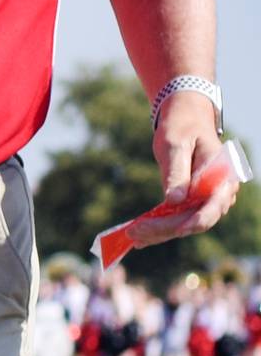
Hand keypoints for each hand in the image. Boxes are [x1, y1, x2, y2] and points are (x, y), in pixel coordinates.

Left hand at [127, 91, 236, 247]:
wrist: (185, 118)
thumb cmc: (182, 126)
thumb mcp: (176, 144)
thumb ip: (177, 171)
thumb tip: (175, 200)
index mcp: (223, 176)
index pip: (214, 206)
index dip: (197, 220)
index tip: (177, 229)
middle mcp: (219, 193)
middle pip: (195, 219)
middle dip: (166, 229)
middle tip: (135, 232)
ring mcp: (206, 199)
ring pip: (184, 223)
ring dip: (159, 232)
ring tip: (132, 237)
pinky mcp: (192, 201)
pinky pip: (177, 217)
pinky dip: (159, 226)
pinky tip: (139, 236)